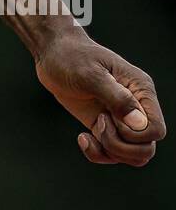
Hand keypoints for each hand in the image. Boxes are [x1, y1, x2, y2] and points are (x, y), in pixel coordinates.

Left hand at [35, 30, 165, 165]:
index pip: (156, 130)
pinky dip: (98, 153)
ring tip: (92, 130)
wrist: (53, 53)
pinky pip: (113, 154)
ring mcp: (120, 119)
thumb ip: (116, 97)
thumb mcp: (91, 74)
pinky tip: (82, 138)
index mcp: (140, 90)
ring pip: (133, 155)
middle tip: (99, 123)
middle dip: (120, 147)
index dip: (134, 135)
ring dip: (110, 151)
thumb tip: (138, 123)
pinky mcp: (104, 126)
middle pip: (146, 148)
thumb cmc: (72, 57)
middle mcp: (136, 107)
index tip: (109, 115)